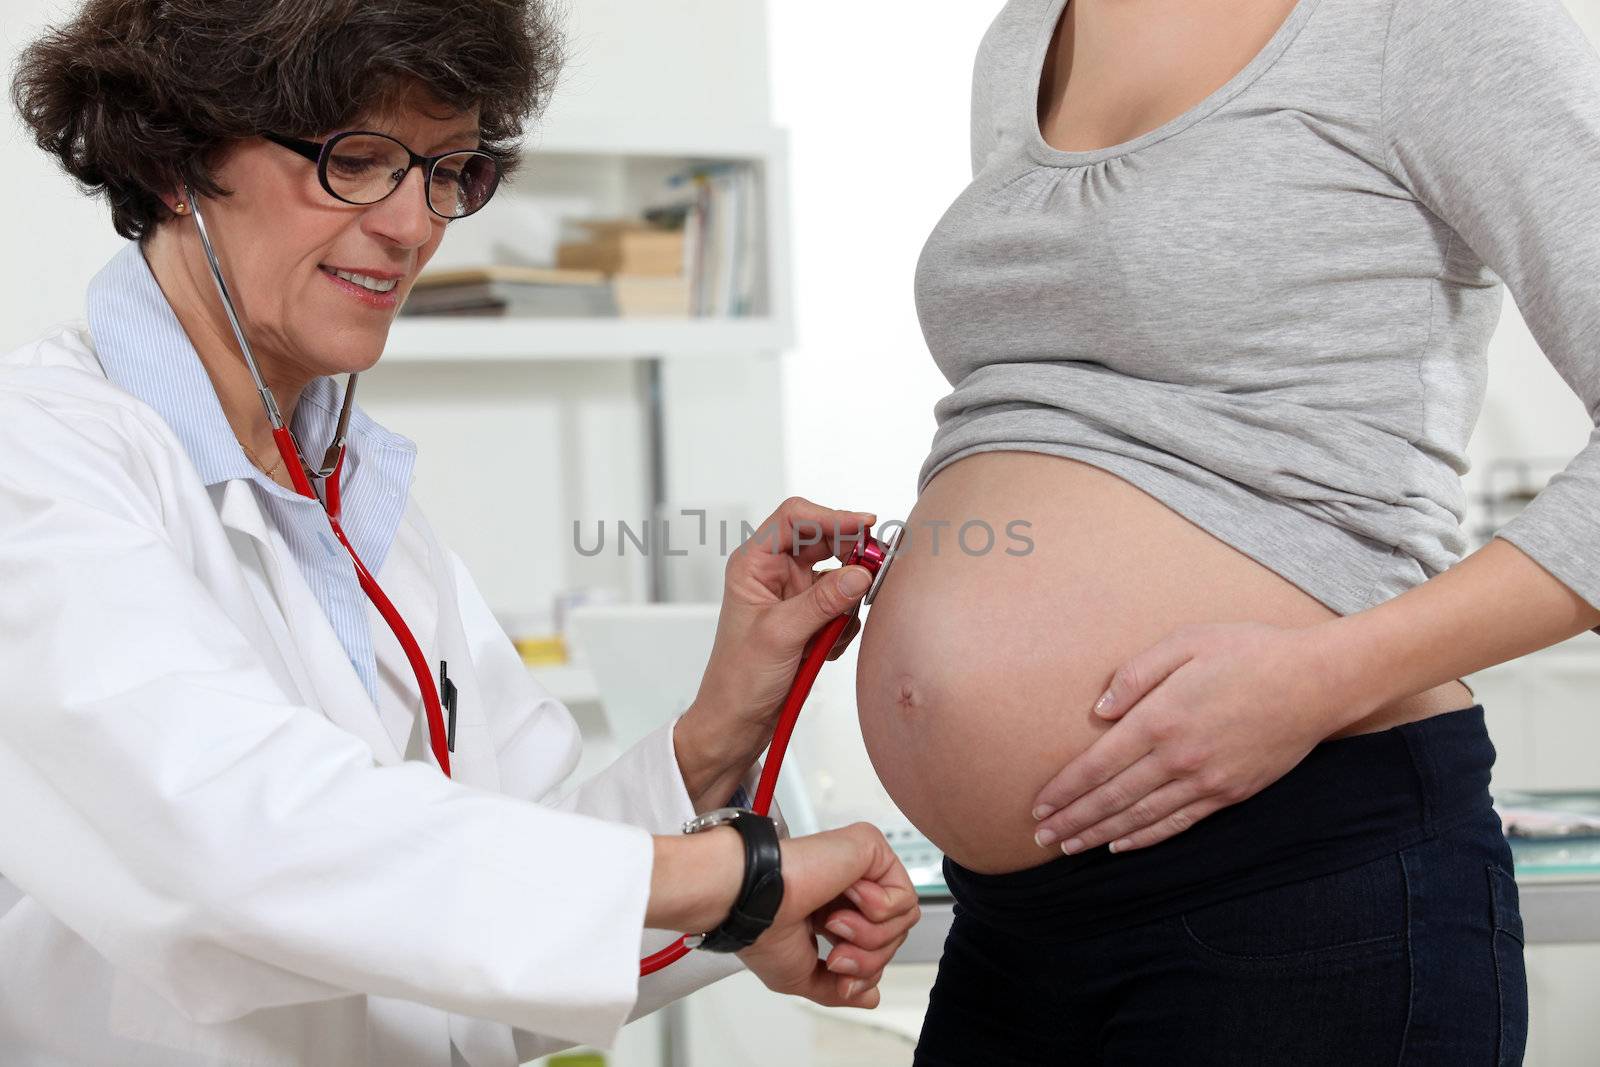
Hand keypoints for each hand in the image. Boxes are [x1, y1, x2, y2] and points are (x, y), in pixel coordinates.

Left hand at [694, 497, 877, 738]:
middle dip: (850, 558)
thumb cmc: (738, 679)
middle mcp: (773, 573)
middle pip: (824, 541)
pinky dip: (843, 625)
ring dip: (845, 601)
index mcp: (753, 565)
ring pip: (838, 575)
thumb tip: (861, 574)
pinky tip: (827, 649)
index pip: (795, 519)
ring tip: (832, 633)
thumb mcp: (781, 636)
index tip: (866, 526)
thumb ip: (822, 602)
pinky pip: (842, 606)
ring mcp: (793, 595)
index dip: (832, 516)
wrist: (736, 723)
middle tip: (874, 573)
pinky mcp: (809, 618)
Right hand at [738, 822, 919, 1008]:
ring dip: (870, 935)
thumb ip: (835, 987)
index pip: (874, 945)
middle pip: (894, 935)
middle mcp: (846, 887)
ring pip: (903, 919)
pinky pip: (903, 895)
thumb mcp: (799, 974)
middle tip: (836, 954)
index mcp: (829, 909)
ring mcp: (859, 866)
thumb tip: (869, 996)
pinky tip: (845, 894)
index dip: (865, 969)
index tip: (838, 974)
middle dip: (868, 959)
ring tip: (835, 923)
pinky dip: (878, 908)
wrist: (753, 903)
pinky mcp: (870, 847)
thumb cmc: (760, 930)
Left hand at [1029, 620, 1353, 853]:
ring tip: (1068, 847)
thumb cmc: (1248, 652)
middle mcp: (1178, 757)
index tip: (1038, 805)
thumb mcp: (1186, 643)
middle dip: (1072, 819)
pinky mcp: (1229, 793)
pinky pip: (1178, 823)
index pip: (1097, 764)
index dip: (1064, 789)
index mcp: (1161, 718)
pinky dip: (1144, 838)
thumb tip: (1098, 711)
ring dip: (1099, 834)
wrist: (1317, 681)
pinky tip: (1120, 845)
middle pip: (1112, 797)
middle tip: (1040, 836)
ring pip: (1140, 817)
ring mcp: (1206, 781)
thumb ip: (1136, 674)